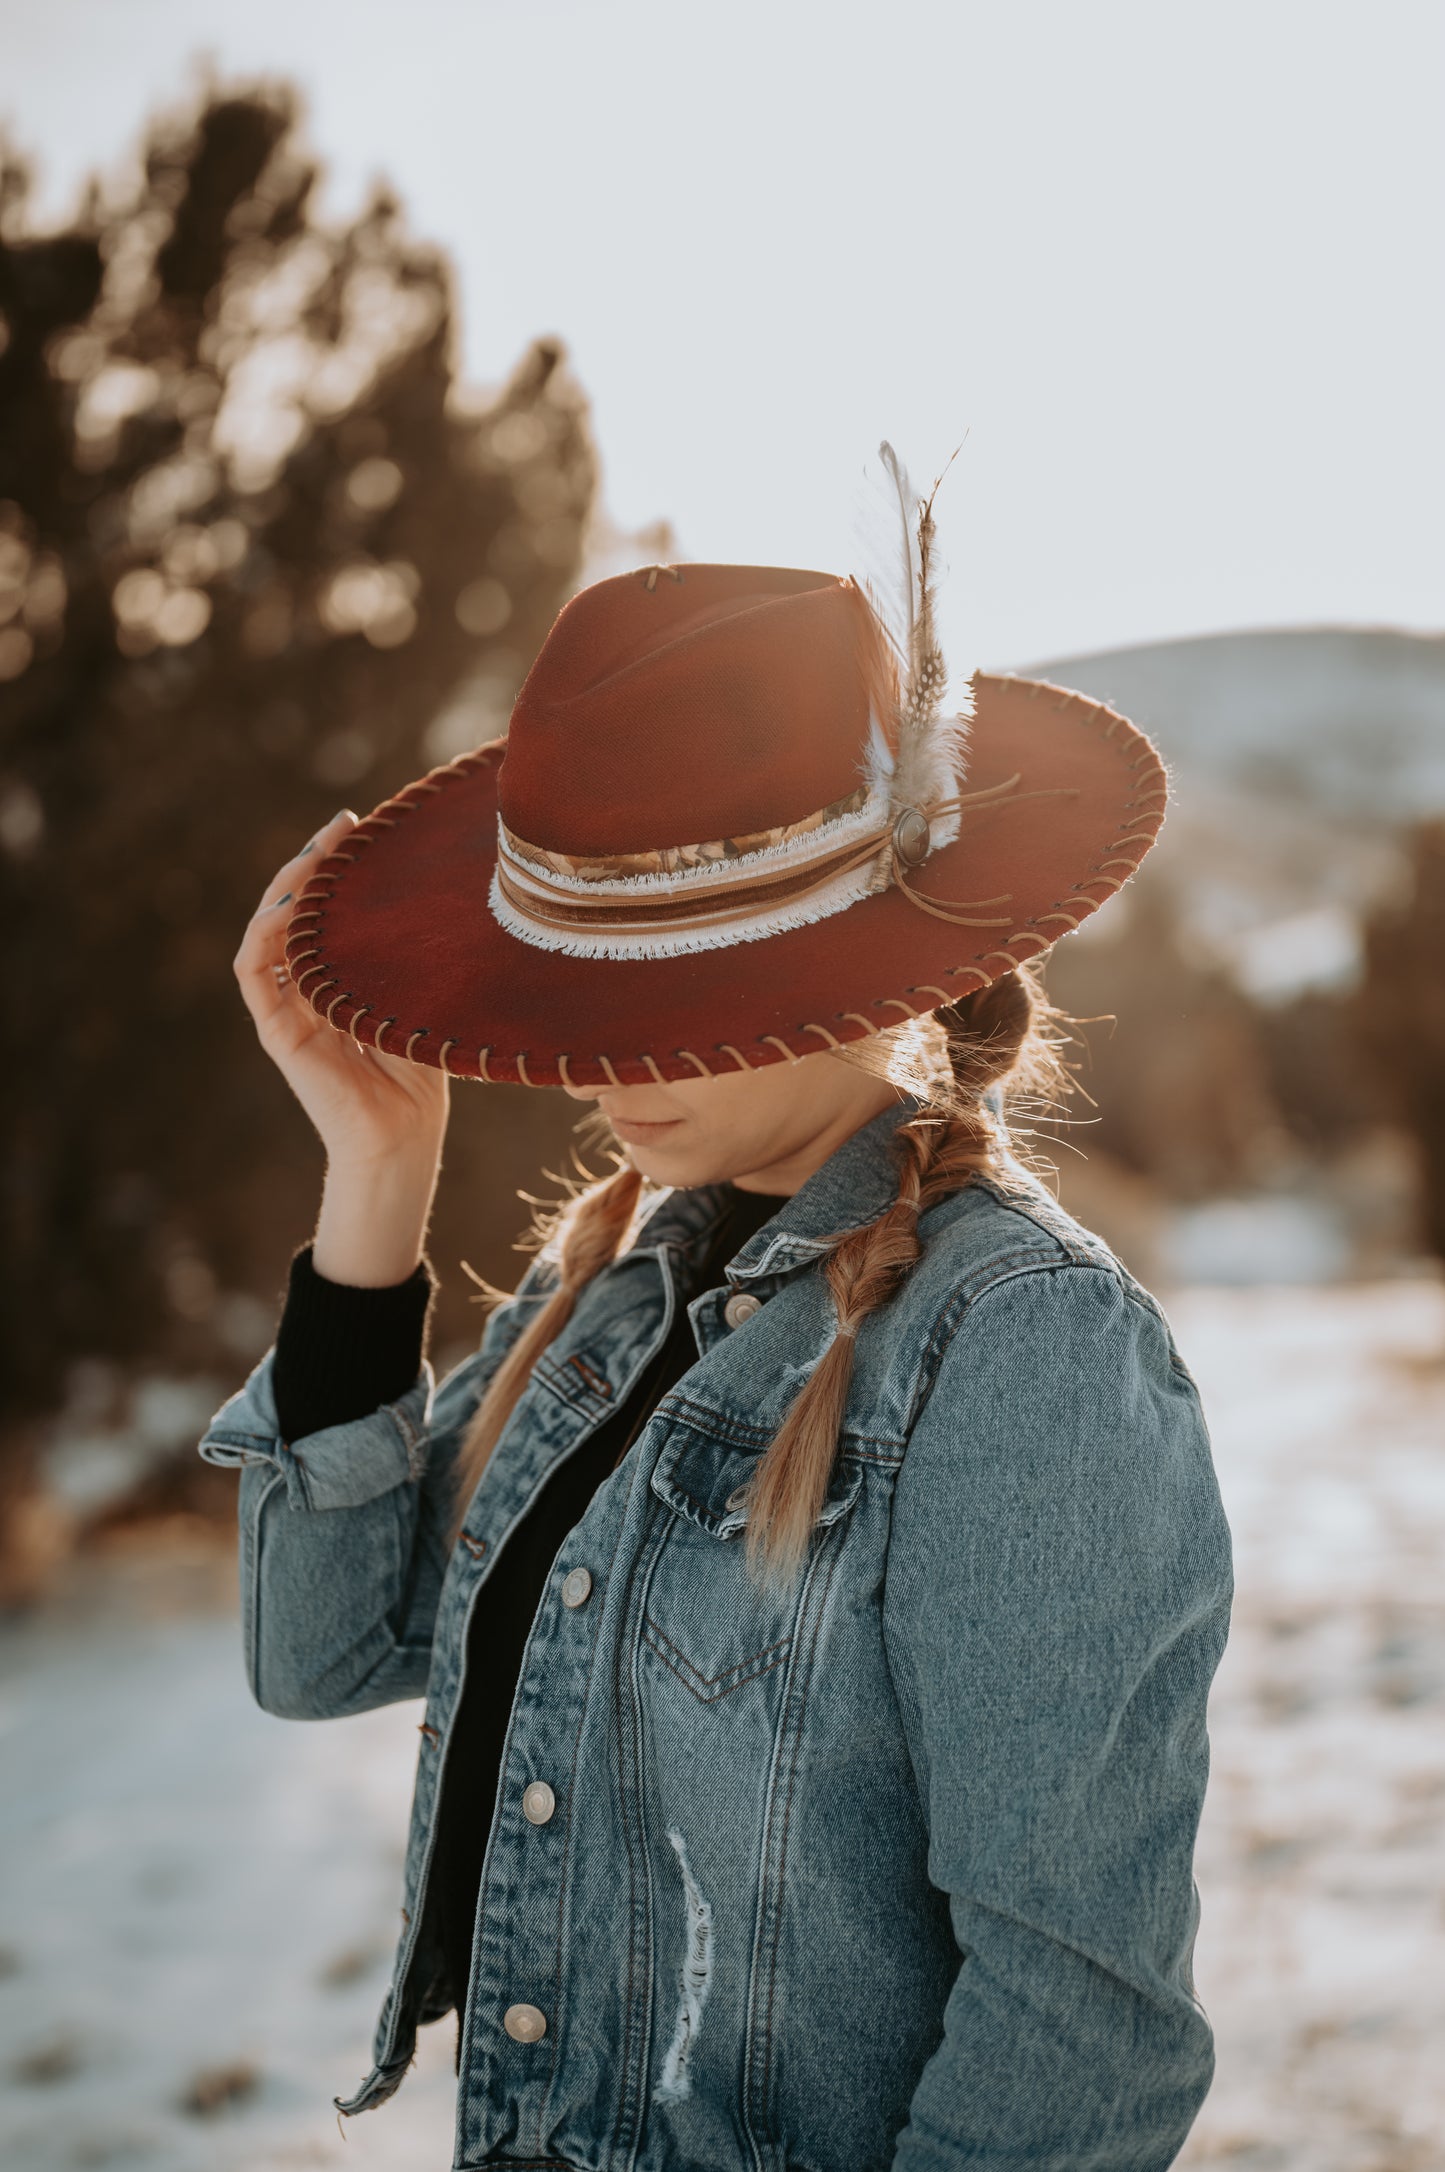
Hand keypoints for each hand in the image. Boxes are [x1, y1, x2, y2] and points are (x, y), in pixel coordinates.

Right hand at [235, 811, 450, 1283]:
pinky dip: (263, 935)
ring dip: (284, 888)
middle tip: (341, 826)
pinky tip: (286, 907)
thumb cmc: (425, 1073)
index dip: (337, 865)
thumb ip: (424, 957)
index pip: (328, 908)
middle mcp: (311, 986)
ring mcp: (289, 1007)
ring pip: (269, 931)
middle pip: (297, 909)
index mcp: (343, 976)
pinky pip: (255, 973)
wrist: (405, 1136)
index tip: (361, 826)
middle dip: (314, 862)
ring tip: (312, 855)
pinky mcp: (278, 1030)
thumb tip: (463, 898)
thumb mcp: (427, 997)